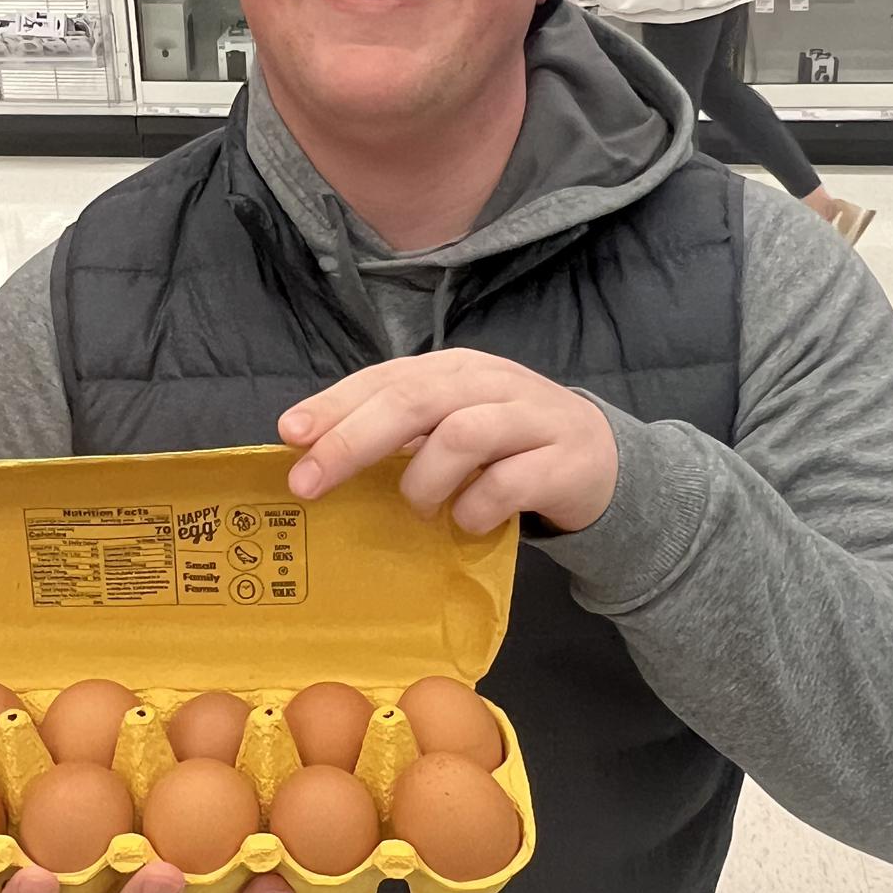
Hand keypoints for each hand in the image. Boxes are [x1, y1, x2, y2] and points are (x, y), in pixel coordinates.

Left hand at [278, 350, 618, 534]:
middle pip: (415, 400)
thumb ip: (397, 431)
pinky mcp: (564, 462)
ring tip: (417, 506)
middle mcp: (491, 384)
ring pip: (462, 434)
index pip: (386, 378)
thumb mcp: (451, 425)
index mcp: (454, 370)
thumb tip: (312, 451)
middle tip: (310, 482)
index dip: (335, 405)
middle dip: (353, 440)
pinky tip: (466, 522)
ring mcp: (531, 419)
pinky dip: (476, 508)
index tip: (289, 435)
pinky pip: (509, 483)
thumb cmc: (508, 447)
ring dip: (423, 479)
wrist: (602, 463)